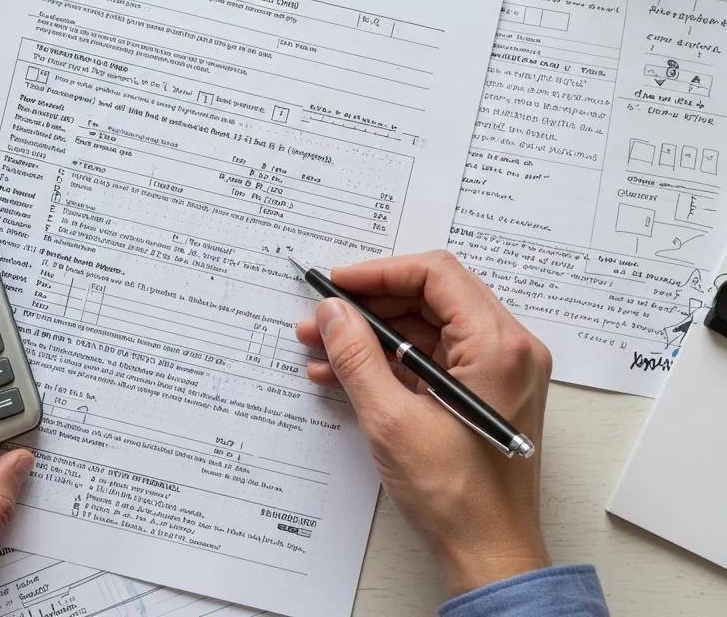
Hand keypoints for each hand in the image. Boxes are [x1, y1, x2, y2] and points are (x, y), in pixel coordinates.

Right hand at [295, 251, 551, 597]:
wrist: (490, 557)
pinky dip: (390, 360)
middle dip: (371, 304)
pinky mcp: (483, 392)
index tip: (338, 284)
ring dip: (374, 334)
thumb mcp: (392, 420)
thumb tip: (333, 313)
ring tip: (322, 346)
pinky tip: (344, 373)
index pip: (436, 274)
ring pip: (427, 327)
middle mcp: (507, 349)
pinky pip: (431, 357)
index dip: (380, 273)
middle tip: (325, 315)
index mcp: (499, 345)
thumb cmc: (458, 498)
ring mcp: (498, 371)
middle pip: (431, 296)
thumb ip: (357, 357)